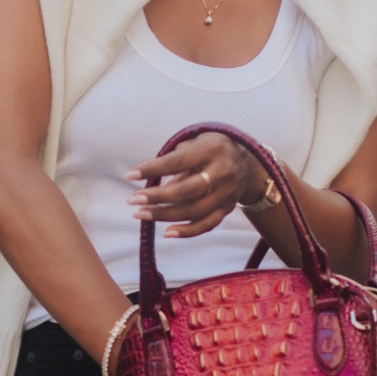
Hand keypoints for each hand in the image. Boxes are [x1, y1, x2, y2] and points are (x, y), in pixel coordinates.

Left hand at [126, 132, 265, 237]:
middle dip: (157, 197)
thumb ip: (174, 160)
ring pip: (194, 211)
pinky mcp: (227, 209)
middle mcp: (223, 172)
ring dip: (164, 215)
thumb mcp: (195, 143)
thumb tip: (148, 182)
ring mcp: (227, 194)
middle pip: (186, 191)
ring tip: (141, 214)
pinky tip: (166, 232)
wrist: (246, 162)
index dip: (151, 169)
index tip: (129, 175)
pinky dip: (186, 231)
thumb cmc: (210, 149)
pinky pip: (206, 225)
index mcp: (212, 149)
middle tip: (133, 200)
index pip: (176, 162)